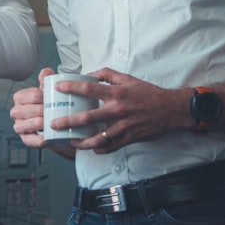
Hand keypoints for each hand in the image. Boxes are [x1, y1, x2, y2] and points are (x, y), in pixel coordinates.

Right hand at [10, 68, 54, 147]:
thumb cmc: (53, 106)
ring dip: (35, 124)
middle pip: (23, 111)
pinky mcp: (26, 139)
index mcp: (21, 98)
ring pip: (22, 125)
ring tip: (48, 123)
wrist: (63, 126)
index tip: (49, 98)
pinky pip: (28, 140)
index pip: (26, 96)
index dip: (38, 97)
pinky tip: (46, 138)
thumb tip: (46, 73)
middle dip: (38, 110)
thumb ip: (47, 80)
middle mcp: (17, 112)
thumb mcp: (51, 92)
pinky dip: (36, 140)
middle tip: (52, 110)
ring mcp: (20, 126)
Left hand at [50, 68, 191, 153]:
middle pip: (87, 118)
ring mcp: (123, 127)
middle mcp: (118, 111)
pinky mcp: (129, 139)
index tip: (58, 87)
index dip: (71, 87)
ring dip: (80, 142)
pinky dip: (98, 149)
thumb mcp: (128, 79)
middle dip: (68, 122)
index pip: (89, 89)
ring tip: (70, 140)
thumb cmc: (149, 94)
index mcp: (116, 94)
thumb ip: (107, 75)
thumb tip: (89, 74)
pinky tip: (90, 147)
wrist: (171, 110)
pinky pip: (110, 147)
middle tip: (53, 124)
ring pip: (97, 139)